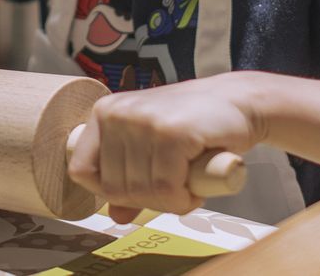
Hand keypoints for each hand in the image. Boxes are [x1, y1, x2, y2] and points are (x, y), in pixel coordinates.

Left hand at [66, 72, 265, 221]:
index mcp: (105, 112)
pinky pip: (167, 189)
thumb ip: (131, 181)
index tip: (139, 186)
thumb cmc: (193, 125)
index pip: (81, 170)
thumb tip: (115, 216)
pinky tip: (196, 181)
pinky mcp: (172, 133)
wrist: (238, 102)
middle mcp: (118, 113)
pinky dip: (185, 198)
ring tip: (187, 177)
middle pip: (112, 188)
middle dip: (147, 199)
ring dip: (170, 200)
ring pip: (141, 192)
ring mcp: (144, 121)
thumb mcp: (152, 148)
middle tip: (174, 182)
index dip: (109, 191)